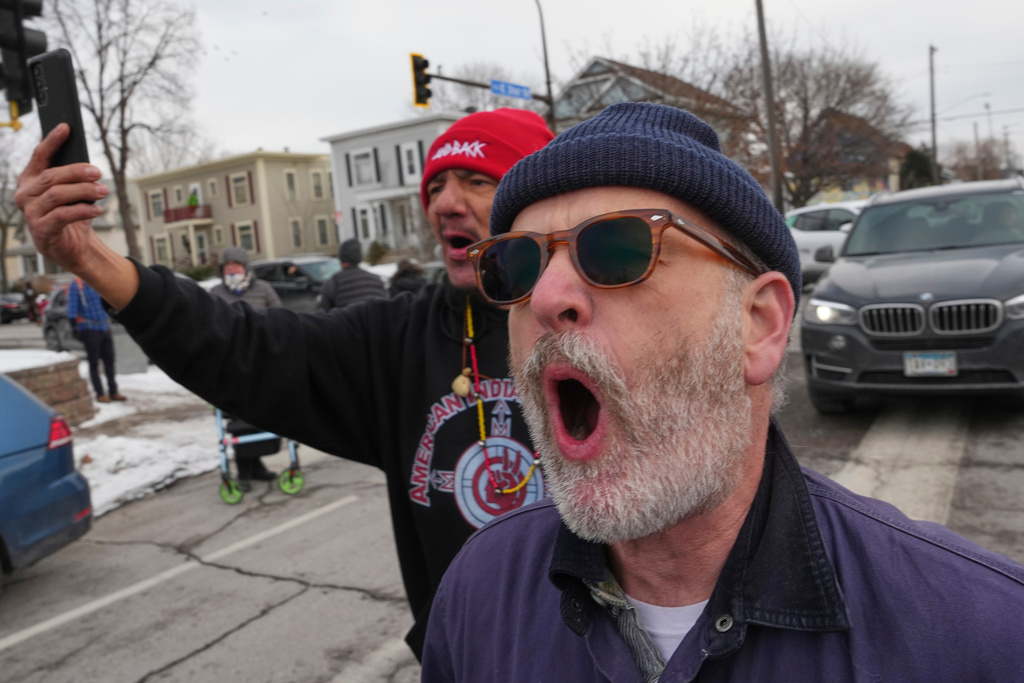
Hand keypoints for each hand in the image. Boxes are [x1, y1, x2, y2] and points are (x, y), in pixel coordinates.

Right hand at [15, 123, 108, 272]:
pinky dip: (82, 210)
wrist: (73, 247)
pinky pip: (62, 215)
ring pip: (57, 194)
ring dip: (84, 191)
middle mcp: (25, 195)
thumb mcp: (72, 193)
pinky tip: (97, 210)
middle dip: (77, 172)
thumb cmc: (71, 216)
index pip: (39, 156)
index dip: (52, 141)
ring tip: (103, 191)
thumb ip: (72, 178)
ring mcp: (31, 213)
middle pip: (51, 176)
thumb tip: (87, 164)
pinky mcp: (41, 230)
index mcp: (30, 181)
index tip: (66, 128)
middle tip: (98, 173)